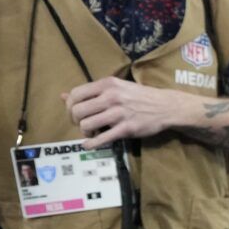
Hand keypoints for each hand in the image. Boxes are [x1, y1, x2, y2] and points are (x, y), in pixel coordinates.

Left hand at [64, 77, 187, 147]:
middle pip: (78, 110)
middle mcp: (111, 96)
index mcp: (107, 84)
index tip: (75, 112)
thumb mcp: (116, 87)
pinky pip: (102, 139)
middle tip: (81, 124)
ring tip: (91, 132)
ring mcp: (119, 113)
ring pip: (86, 124)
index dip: (69, 106)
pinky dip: (91, 144)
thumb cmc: (139, 96)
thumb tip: (63, 96)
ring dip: (85, 131)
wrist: (166, 106)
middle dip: (75, 120)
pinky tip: (89, 144)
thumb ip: (91, 92)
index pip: (76, 94)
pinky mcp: (126, 129)